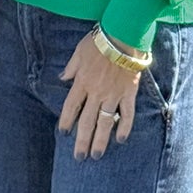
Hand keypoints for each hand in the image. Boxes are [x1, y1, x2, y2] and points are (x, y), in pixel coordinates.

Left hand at [59, 31, 141, 159]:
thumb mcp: (79, 52)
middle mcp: (96, 92)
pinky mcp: (129, 93)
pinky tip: (121, 140)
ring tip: (97, 155)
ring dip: (100, 140)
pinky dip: (125, 127)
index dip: (66, 121)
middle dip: (82, 141)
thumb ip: (71, 68)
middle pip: (87, 121)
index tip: (64, 133)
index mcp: (82, 82)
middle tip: (80, 157)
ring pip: (105, 122)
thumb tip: (63, 78)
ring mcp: (113, 95)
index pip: (71, 107)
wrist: (124, 36)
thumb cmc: (100, 41)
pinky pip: (127, 114)